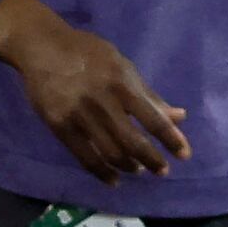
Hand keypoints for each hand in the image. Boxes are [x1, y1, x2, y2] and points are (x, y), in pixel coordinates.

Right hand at [0, 0, 188, 180]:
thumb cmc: (89, 54)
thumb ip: (149, 95)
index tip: (185, 155)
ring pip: (109, 152)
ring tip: (138, 170)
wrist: (43, 46)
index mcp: (123, 85)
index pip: (154, 119)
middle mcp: (102, 102)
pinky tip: (113, 180)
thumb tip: (179, 117)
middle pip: (132, 141)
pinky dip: (101, 172)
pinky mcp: (59, 126)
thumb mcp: (123, 67)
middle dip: (152, 160)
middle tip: (162, 171)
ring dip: (129, 166)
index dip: (172, 139)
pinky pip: (84, 157)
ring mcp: (79, 115)